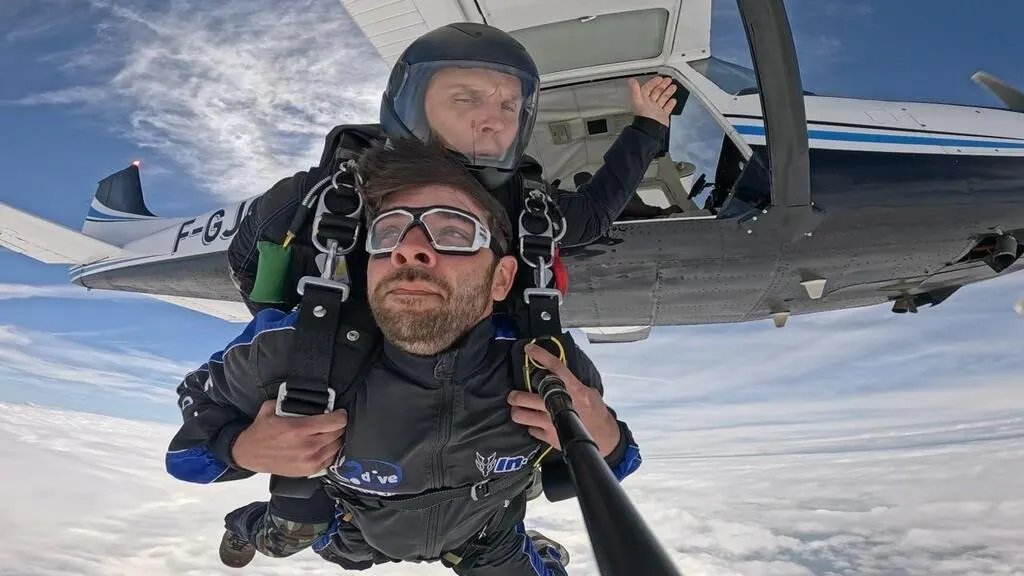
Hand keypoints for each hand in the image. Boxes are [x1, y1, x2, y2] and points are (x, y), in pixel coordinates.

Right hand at [231, 400, 346, 476]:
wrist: (249, 454)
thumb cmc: (261, 431)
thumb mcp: (271, 408)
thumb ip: (289, 401)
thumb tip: (306, 397)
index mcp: (299, 429)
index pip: (334, 422)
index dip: (341, 415)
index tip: (339, 412)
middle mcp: (307, 446)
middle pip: (338, 433)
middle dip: (338, 426)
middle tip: (334, 421)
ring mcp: (309, 460)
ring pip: (337, 447)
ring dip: (336, 438)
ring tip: (330, 432)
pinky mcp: (308, 470)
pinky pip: (330, 459)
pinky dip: (331, 451)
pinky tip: (326, 445)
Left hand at [507, 343, 620, 457]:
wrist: (603, 437)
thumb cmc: (596, 412)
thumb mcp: (589, 392)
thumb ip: (573, 383)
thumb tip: (557, 373)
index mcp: (572, 389)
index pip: (555, 367)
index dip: (541, 355)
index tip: (529, 348)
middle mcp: (558, 404)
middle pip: (524, 397)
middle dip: (514, 396)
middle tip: (513, 395)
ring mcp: (552, 422)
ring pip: (520, 415)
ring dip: (517, 412)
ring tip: (519, 410)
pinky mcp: (550, 437)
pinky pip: (530, 429)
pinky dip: (531, 426)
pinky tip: (536, 423)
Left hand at [629, 76, 677, 126]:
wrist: (650, 129)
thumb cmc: (643, 117)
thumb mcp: (638, 101)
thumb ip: (635, 90)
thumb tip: (631, 81)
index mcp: (644, 100)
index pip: (648, 89)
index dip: (653, 82)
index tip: (659, 78)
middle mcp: (650, 105)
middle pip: (657, 92)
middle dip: (663, 85)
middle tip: (668, 80)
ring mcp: (657, 110)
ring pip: (663, 98)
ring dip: (668, 92)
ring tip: (673, 87)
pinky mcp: (663, 115)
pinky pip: (667, 108)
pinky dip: (671, 104)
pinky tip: (673, 100)